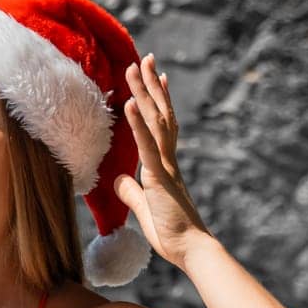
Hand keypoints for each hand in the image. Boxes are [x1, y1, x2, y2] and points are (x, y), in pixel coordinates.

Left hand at [116, 53, 212, 269]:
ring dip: (144, 92)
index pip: (161, 126)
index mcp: (164, 166)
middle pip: (159, 114)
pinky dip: (138, 124)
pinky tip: (130, 103)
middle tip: (145, 57)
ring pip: (155, 121)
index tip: (156, 78)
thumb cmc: (172, 234)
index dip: (158, 101)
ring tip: (136, 65)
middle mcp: (167, 160)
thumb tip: (117, 180)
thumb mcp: (143, 209)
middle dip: (151, 85)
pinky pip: (147, 146)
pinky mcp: (159, 177)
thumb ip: (131, 192)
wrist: (190, 250)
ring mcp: (164, 166)